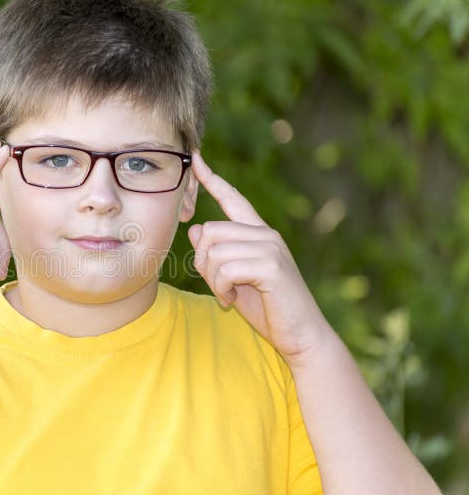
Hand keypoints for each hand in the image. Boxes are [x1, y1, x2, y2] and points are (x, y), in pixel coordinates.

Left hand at [187, 151, 330, 361]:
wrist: (300, 336)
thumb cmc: (267, 308)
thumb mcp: (232, 279)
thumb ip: (215, 255)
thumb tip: (196, 228)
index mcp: (258, 234)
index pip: (233, 199)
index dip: (212, 179)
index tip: (195, 158)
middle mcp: (266, 234)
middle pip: (209, 231)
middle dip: (202, 263)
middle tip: (218, 286)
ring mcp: (271, 247)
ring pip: (214, 251)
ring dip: (212, 279)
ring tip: (228, 295)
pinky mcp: (271, 265)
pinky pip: (225, 268)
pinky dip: (221, 288)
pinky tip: (232, 301)